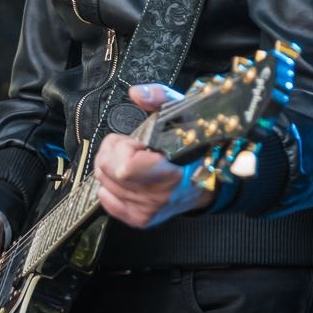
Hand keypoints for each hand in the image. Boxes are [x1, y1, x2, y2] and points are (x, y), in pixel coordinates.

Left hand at [93, 84, 214, 228]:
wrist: (209, 179)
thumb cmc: (195, 146)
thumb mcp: (183, 113)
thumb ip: (159, 97)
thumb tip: (137, 93)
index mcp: (170, 171)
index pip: (125, 167)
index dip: (123, 148)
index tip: (137, 141)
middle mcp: (158, 196)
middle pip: (107, 172)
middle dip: (112, 152)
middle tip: (130, 146)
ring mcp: (149, 210)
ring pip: (103, 183)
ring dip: (111, 167)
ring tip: (131, 160)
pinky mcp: (141, 218)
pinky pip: (107, 200)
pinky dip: (109, 186)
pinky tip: (125, 177)